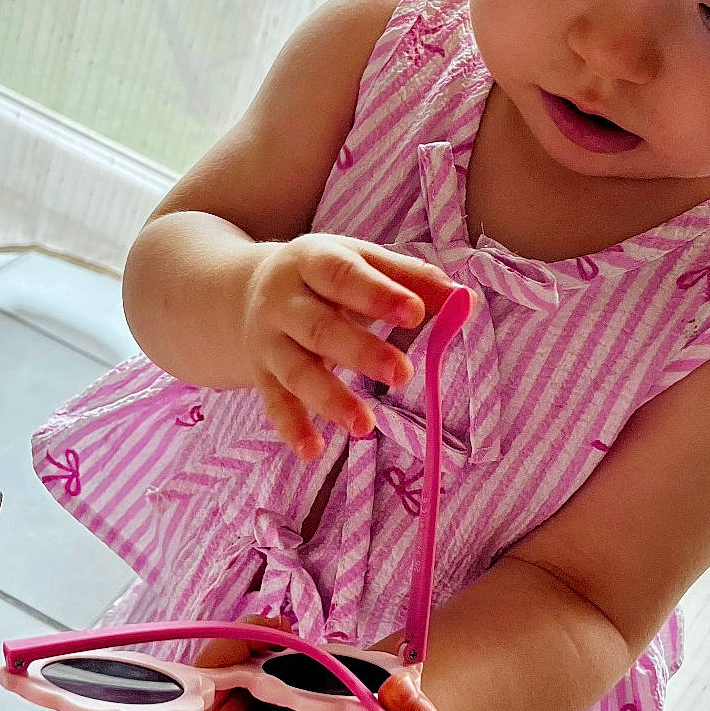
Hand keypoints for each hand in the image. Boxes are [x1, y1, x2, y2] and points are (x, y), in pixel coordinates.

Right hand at [242, 235, 451, 458]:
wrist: (246, 292)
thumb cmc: (325, 277)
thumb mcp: (362, 262)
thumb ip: (411, 278)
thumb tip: (463, 300)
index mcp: (311, 261)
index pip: (343, 275)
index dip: (378, 294)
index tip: (416, 313)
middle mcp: (283, 301)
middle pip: (319, 327)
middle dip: (360, 352)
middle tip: (403, 374)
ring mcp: (268, 341)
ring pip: (296, 371)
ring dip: (330, 399)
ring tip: (365, 426)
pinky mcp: (261, 375)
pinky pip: (275, 403)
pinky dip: (292, 427)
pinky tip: (312, 450)